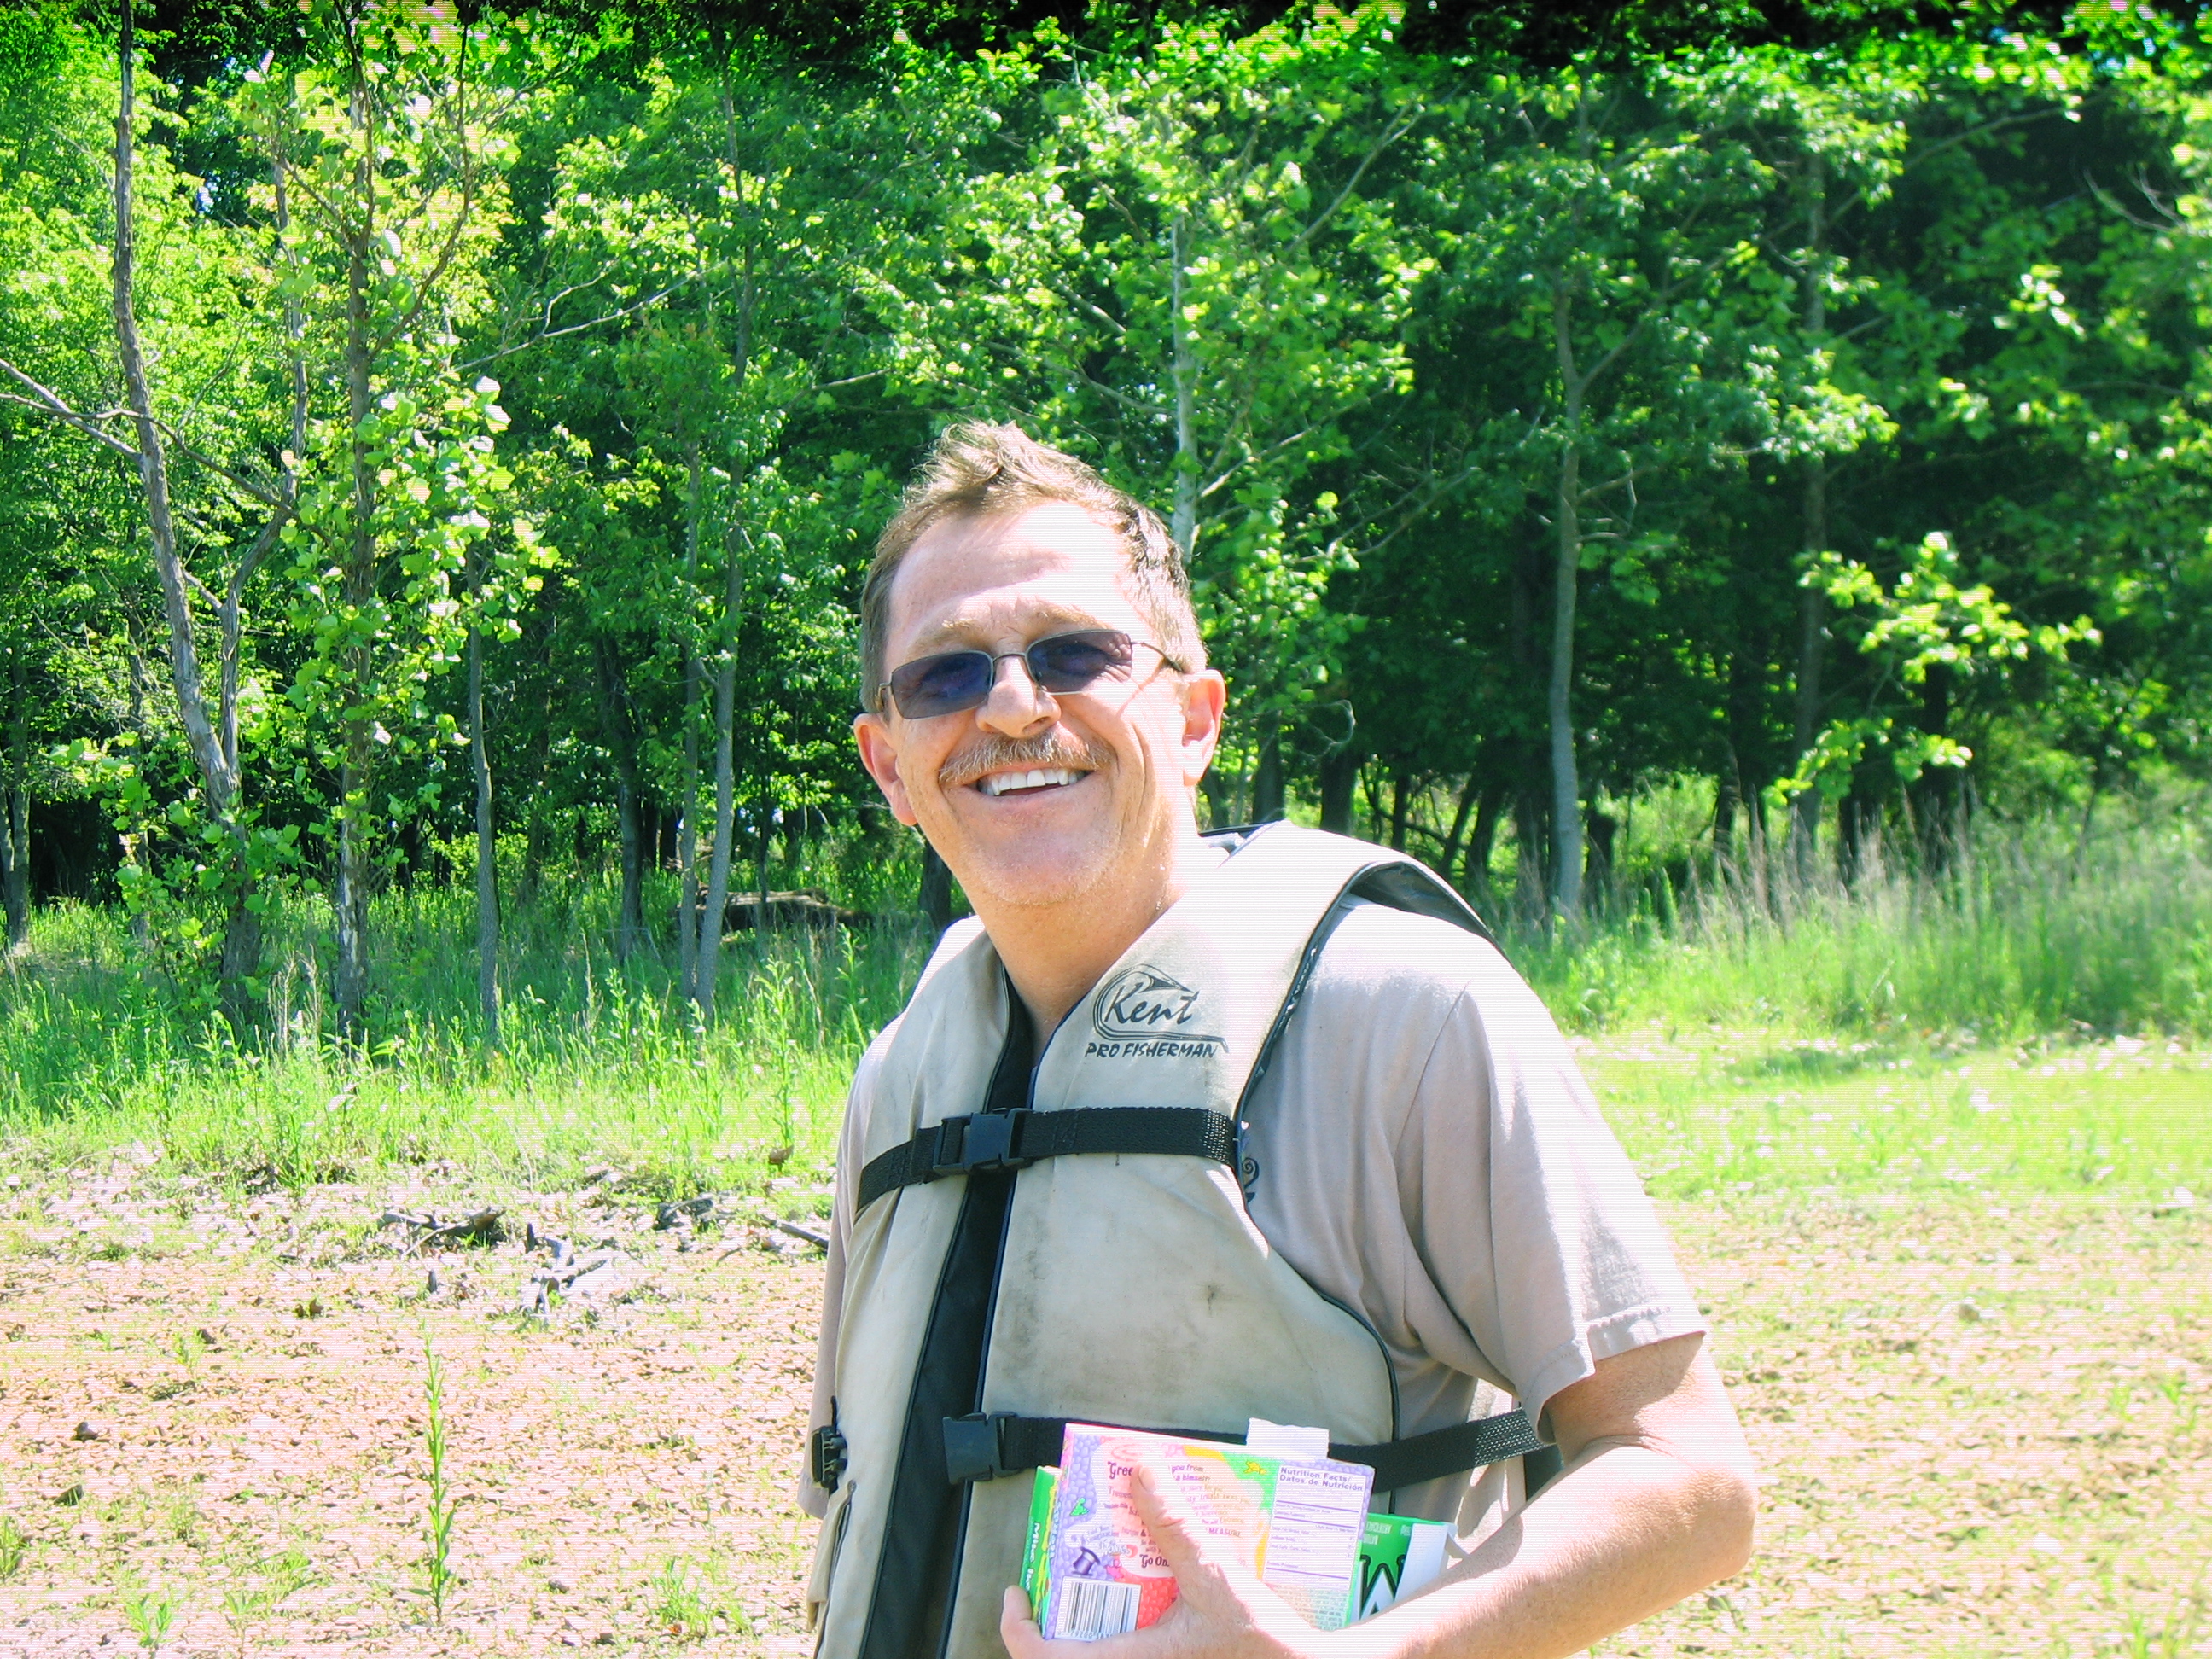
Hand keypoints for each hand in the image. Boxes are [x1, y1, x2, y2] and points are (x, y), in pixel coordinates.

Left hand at [1001, 1460, 1345, 1658]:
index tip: (1017, 1594)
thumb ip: (1173, 1526)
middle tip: (1054, 1576)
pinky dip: (1119, 1627)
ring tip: (1095, 1578)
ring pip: (1095, 1654)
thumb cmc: (1260, 1641)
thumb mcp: (1213, 1575)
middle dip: (1051, 1616)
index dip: (1017, 1629)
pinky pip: (1126, 1652)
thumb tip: (1140, 1472)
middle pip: (1064, 1657)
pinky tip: (1141, 1595)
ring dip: (1085, 1621)